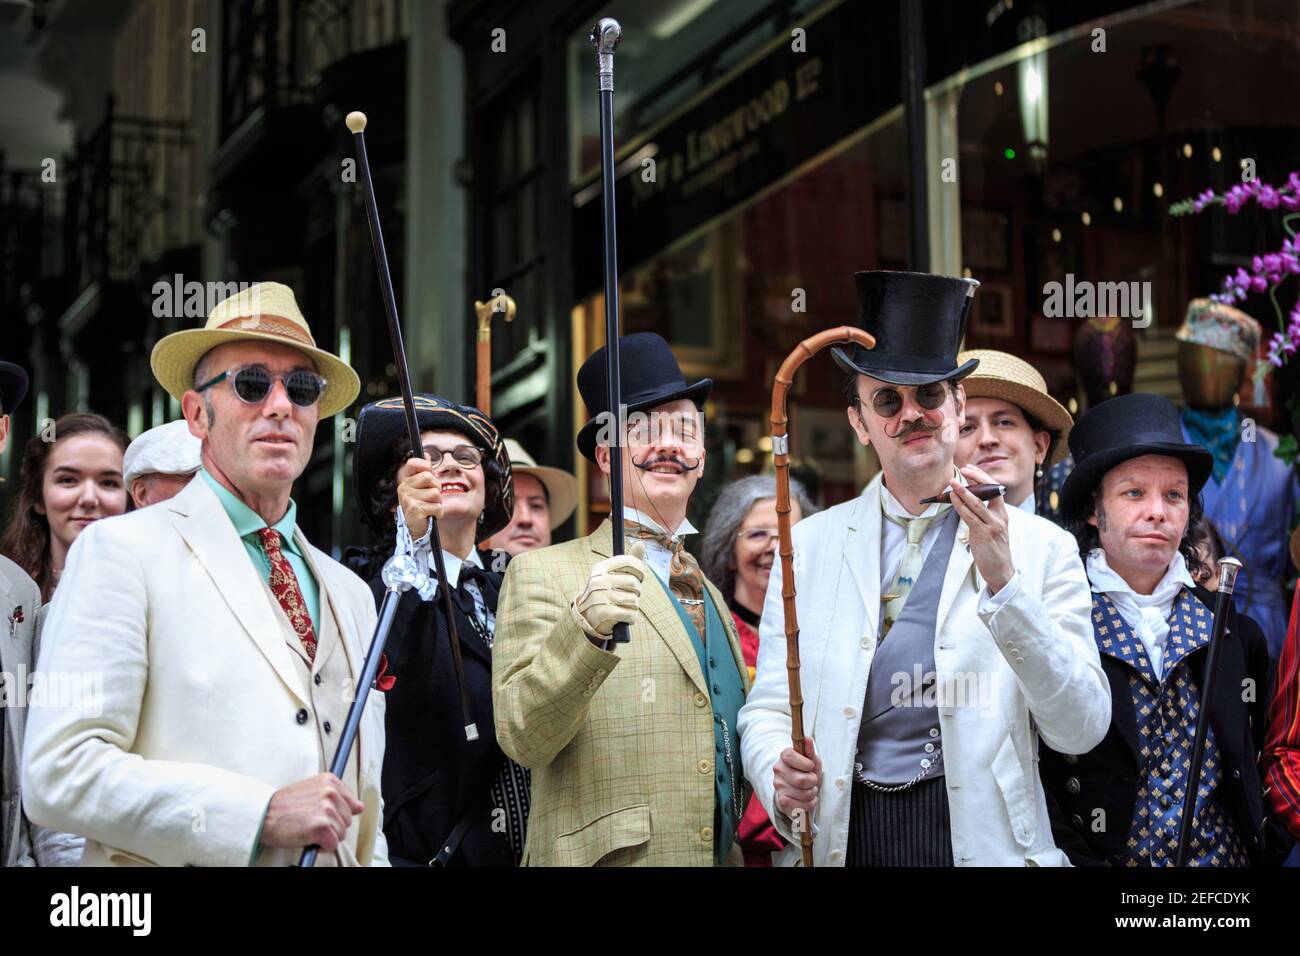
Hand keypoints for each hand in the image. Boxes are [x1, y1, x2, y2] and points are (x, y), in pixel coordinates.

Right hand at [260, 773, 364, 851]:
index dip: (338, 814)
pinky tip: (308, 838)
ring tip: (307, 829)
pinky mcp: (322, 826)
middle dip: (332, 826)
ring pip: (341, 833)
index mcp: (330, 781)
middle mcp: (331, 792)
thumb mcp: (312, 791)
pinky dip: (321, 846)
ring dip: (327, 837)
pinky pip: (332, 844)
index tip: (322, 815)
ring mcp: (327, 809)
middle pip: (347, 820)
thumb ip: (337, 797)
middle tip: (310, 823)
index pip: (352, 804)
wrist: (262, 815)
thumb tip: (360, 807)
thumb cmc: (285, 806)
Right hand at [396, 456, 443, 537]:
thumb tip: (427, 454)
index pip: (413, 463)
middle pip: (428, 477)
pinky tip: (430, 514)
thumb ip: (425, 470)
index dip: (424, 465)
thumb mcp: (423, 486)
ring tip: (430, 506)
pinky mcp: (414, 509)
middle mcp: (403, 487)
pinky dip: (438, 512)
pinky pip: (436, 506)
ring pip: (435, 493)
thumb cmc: (422, 505)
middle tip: (431, 497)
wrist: (416, 528)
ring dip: (438, 502)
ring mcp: (407, 498)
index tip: (428, 471)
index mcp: (406, 480)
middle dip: (436, 487)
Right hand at [572, 540, 646, 641]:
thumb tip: (641, 543)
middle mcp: (598, 581)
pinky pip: (630, 614)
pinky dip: (632, 618)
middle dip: (637, 592)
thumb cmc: (606, 593)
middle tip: (631, 596)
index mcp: (600, 568)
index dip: (640, 571)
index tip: (639, 578)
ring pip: (634, 600)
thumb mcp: (613, 575)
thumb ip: (629, 561)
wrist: (587, 617)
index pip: (629, 562)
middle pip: (634, 583)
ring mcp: (599, 597)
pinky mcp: (603, 613)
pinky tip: (626, 617)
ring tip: (625, 607)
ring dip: (634, 606)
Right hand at [773, 735, 821, 832]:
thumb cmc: (806, 771)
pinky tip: (807, 799)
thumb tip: (807, 738)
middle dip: (813, 781)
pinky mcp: (782, 801)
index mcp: (784, 756)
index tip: (810, 766)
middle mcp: (778, 771)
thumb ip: (809, 750)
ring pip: (804, 794)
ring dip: (812, 793)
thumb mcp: (811, 759)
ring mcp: (779, 786)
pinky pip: (801, 806)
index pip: (790, 757)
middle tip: (812, 780)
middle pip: (801, 780)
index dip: (805, 764)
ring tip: (810, 790)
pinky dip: (809, 804)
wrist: (800, 788)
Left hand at [949, 463, 1014, 594]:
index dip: (983, 476)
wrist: (1001, 571)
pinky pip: (969, 517)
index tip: (970, 468)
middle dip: (976, 477)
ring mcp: (992, 525)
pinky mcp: (983, 534)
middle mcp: (1000, 517)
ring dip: (963, 491)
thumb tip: (965, 502)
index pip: (995, 488)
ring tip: (952, 482)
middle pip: (989, 491)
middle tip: (963, 469)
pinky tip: (952, 499)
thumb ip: (982, 515)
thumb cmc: (993, 549)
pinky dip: (960, 506)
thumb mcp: (991, 528)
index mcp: (1003, 513)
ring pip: (977, 503)